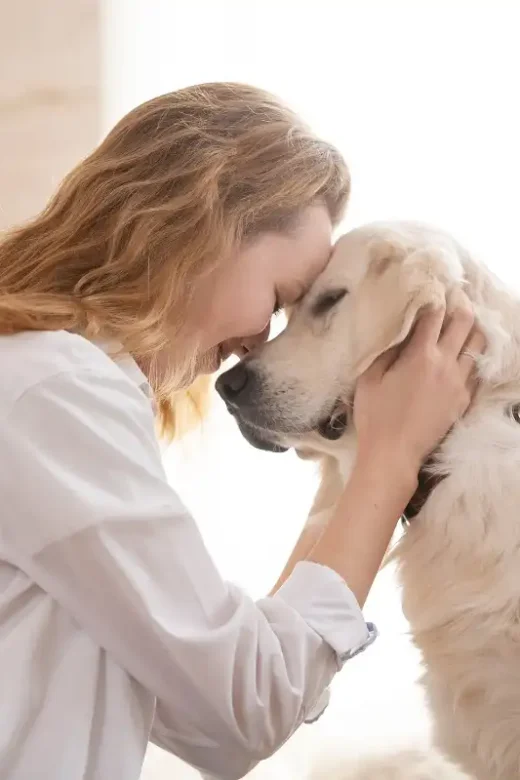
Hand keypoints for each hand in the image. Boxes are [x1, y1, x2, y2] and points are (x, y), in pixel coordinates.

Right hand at [353, 305, 485, 478]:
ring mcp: (459, 383)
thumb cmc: (375, 416)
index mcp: (420, 355)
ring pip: (478, 344)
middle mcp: (446, 365)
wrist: (394, 455)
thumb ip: (386, 350)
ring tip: (463, 322)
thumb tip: (398, 330)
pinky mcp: (465, 401)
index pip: (435, 314)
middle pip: (465, 322)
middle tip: (454, 296)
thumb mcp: (369, 378)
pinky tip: (466, 353)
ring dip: (472, 328)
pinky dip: (474, 355)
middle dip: (461, 304)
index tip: (431, 287)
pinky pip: (478, 370)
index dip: (434, 297)